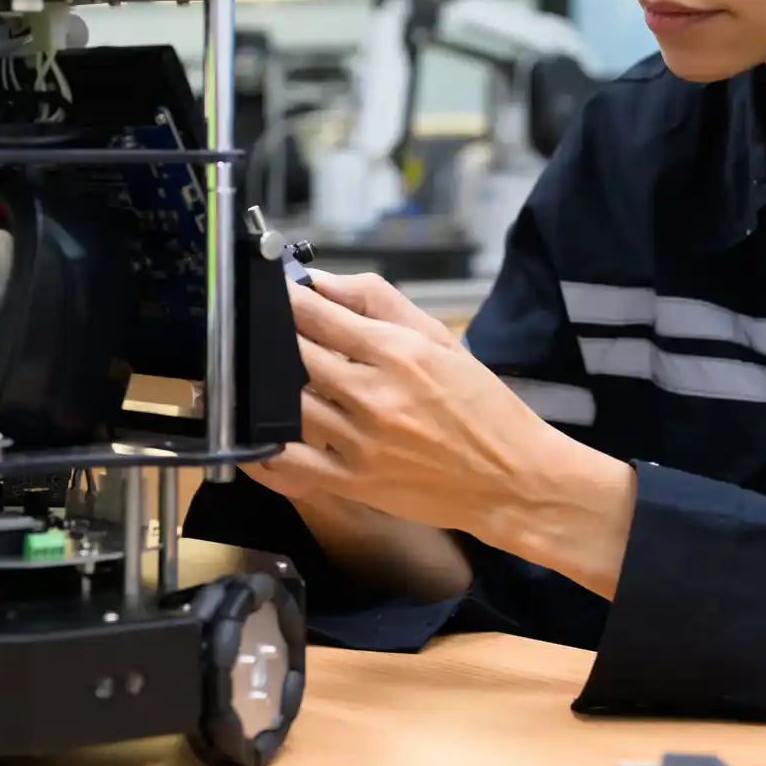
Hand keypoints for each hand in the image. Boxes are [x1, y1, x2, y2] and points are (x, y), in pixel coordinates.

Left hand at [248, 269, 636, 597]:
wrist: (512, 478)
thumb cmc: (481, 406)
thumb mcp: (441, 339)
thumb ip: (381, 303)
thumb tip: (323, 282)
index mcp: (398, 353)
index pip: (318, 316)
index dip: (286, 300)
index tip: (272, 292)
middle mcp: (374, 395)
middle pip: (296, 356)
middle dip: (276, 340)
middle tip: (266, 333)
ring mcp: (360, 442)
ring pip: (288, 405)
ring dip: (271, 388)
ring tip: (267, 377)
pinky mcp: (353, 482)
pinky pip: (290, 466)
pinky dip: (264, 451)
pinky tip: (253, 435)